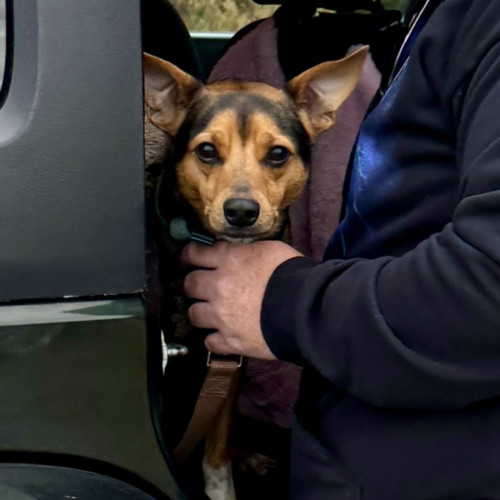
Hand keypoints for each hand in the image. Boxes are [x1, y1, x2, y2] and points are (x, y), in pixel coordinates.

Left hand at [180, 240, 301, 358]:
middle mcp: (218, 287)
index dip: (188, 255)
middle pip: (189, 285)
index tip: (189, 257)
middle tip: (198, 286)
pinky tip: (222, 335)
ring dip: (200, 312)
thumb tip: (237, 253)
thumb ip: (247, 252)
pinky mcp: (231, 341)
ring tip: (210, 313)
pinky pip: (210, 342)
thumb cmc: (294, 275)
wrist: (306, 309)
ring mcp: (222, 316)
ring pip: (194, 314)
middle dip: (191, 284)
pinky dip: (214, 338)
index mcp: (228, 261)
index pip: (194, 254)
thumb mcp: (270, 250)